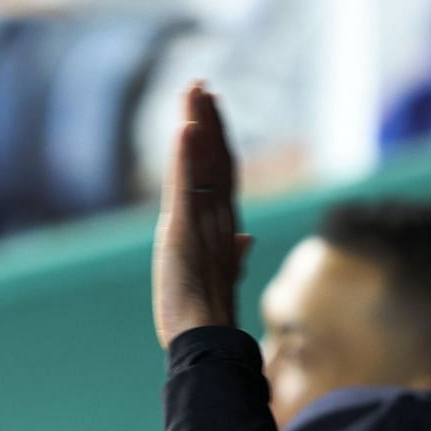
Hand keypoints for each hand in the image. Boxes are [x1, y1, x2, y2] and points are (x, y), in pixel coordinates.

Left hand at [151, 83, 250, 348]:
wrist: (207, 344)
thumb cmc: (209, 319)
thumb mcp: (222, 279)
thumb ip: (234, 254)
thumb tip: (245, 238)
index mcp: (222, 228)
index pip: (221, 176)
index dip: (217, 142)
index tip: (210, 112)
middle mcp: (217, 219)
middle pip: (216, 159)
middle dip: (209, 121)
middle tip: (200, 85)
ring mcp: (203, 223)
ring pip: (203, 164)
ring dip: (198, 124)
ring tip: (194, 90)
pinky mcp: (184, 232)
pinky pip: (186, 187)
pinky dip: (185, 156)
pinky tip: (185, 126)